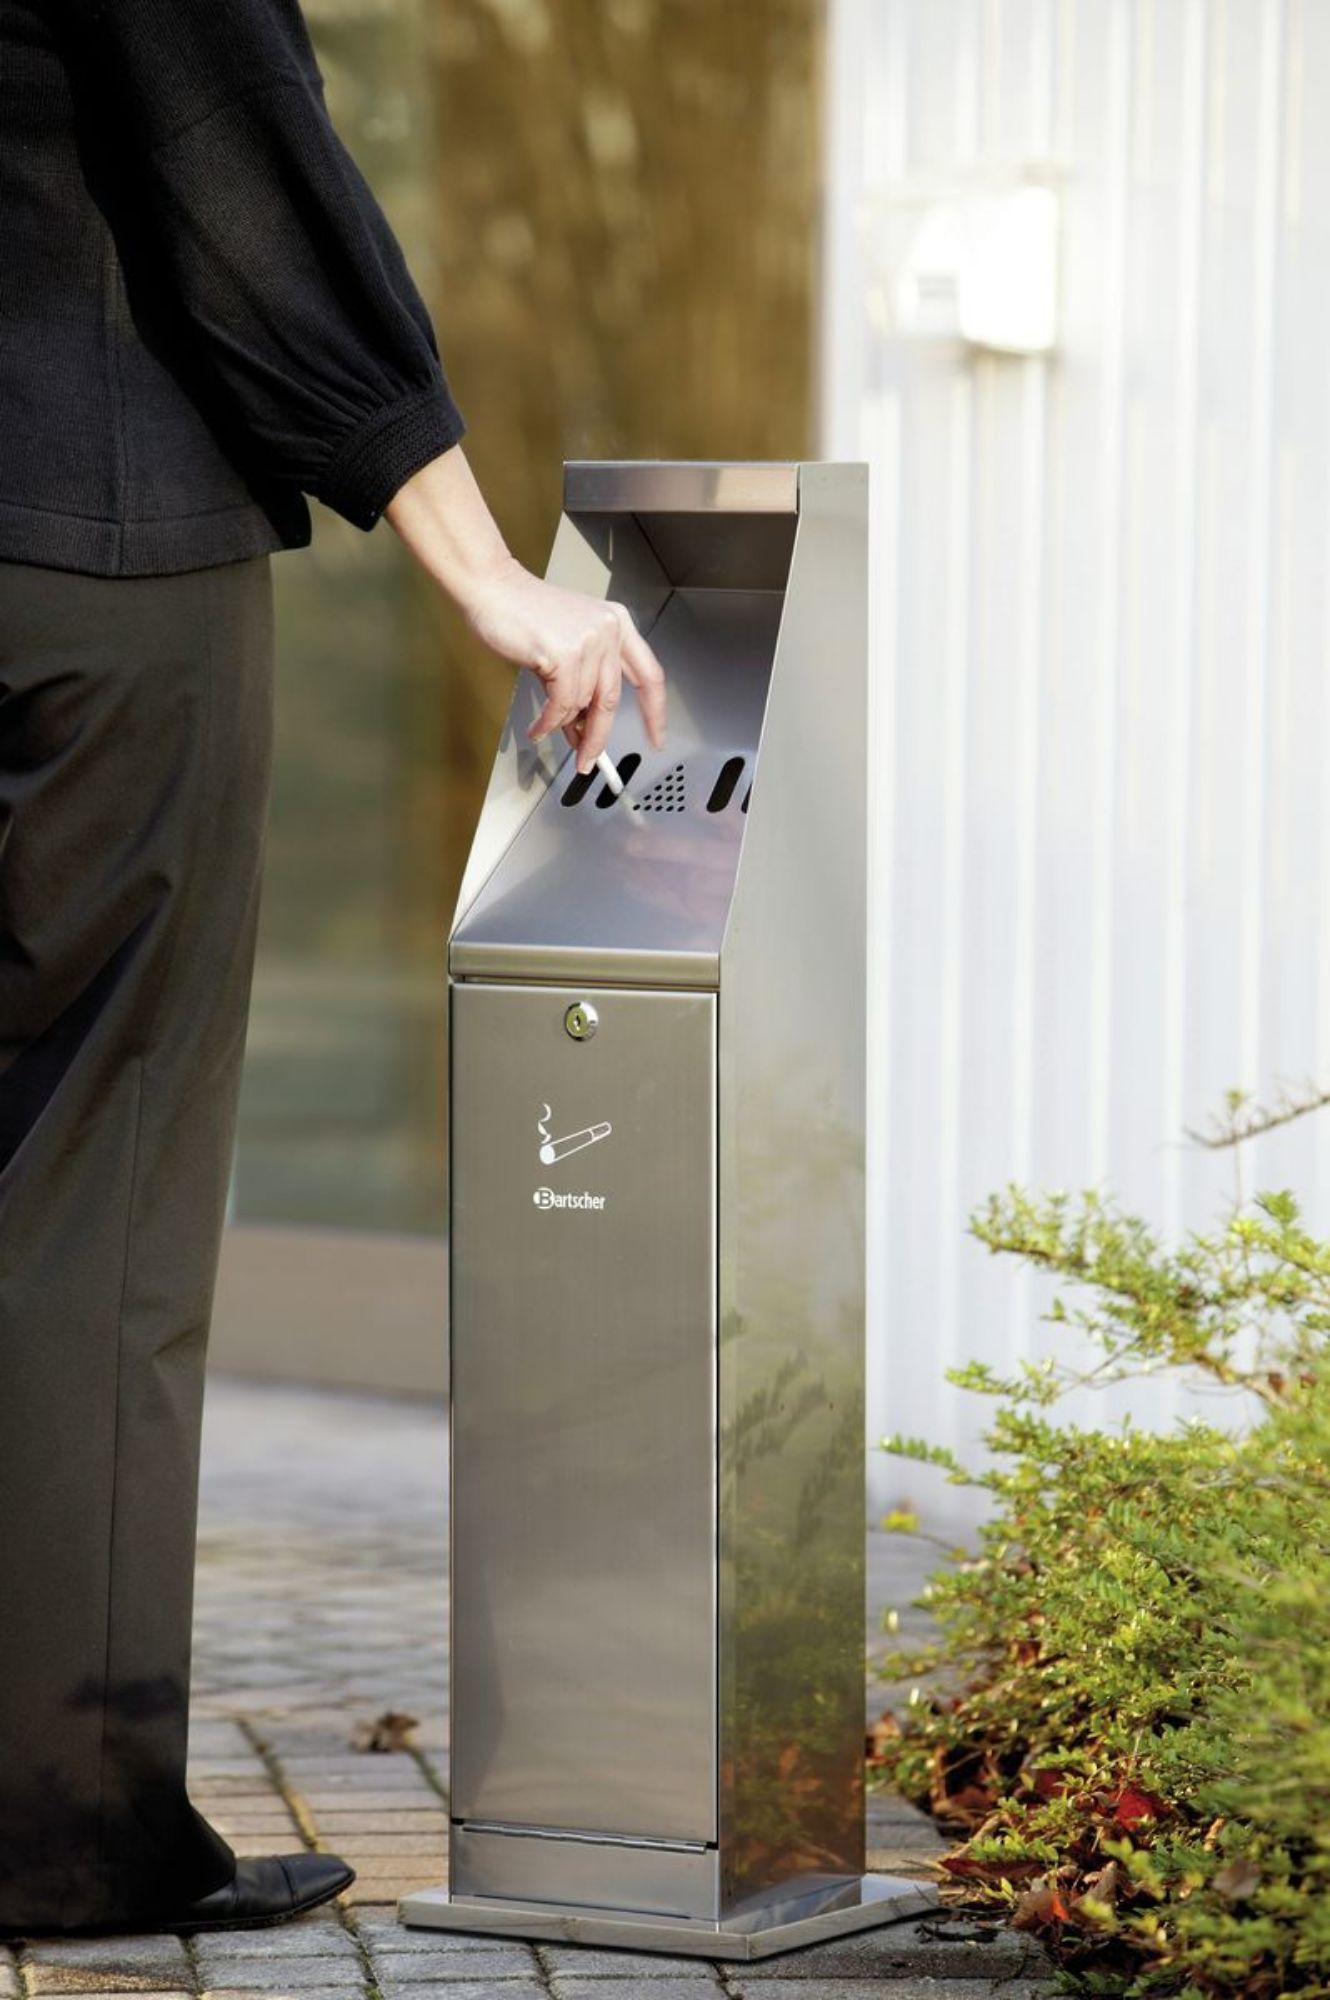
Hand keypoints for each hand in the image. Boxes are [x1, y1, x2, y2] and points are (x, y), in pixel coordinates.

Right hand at [461, 555, 665, 772]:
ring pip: (582, 704)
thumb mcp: (567, 645)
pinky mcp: (565, 654)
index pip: (649, 675)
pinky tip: (538, 728)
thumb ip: (582, 683)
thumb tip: (583, 727)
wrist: (493, 589)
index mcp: (617, 624)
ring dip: (561, 724)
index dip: (655, 712)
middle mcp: (609, 630)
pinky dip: (548, 722)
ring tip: (545, 728)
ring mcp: (588, 641)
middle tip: (588, 760)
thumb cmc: (524, 614)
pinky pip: (562, 704)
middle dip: (598, 737)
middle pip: (612, 699)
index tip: (656, 738)